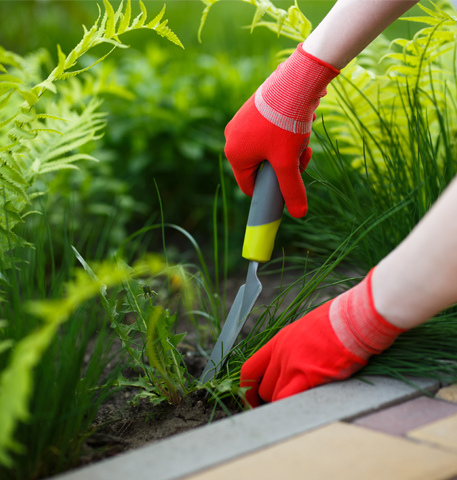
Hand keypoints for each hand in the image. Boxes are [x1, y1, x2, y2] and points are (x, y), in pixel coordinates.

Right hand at [224, 44, 338, 217]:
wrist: (294, 81)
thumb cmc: (286, 124)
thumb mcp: (289, 162)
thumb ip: (292, 190)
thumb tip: (299, 215)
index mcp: (234, 154)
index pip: (249, 186)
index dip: (270, 193)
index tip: (288, 190)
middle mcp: (233, 138)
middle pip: (262, 168)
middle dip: (284, 167)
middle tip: (301, 159)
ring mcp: (242, 122)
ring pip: (268, 151)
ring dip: (288, 151)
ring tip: (303, 140)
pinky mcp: (254, 110)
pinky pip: (269, 133)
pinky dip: (285, 135)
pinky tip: (299, 125)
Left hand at [240, 270, 404, 406]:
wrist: (352, 319)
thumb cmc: (337, 322)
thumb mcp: (306, 329)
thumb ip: (295, 348)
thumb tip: (297, 361)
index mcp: (278, 341)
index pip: (250, 369)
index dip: (248, 389)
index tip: (255, 399)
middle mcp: (281, 353)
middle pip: (263, 388)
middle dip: (271, 400)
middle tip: (283, 406)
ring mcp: (293, 365)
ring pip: (275, 397)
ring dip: (285, 405)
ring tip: (301, 405)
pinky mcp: (309, 376)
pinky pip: (288, 400)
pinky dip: (291, 408)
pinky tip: (303, 408)